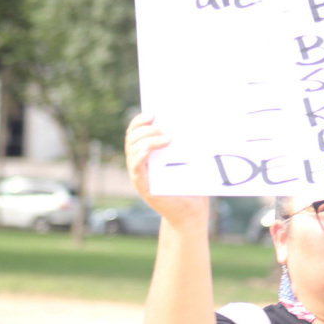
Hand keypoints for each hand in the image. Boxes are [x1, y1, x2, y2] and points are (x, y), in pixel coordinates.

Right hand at [125, 114, 207, 228]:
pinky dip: (140, 155)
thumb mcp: (185, 158)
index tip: (153, 114)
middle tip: (162, 127)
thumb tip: (191, 119)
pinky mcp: (142, 186)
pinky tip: (149, 149)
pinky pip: (135, 167)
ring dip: (148, 140)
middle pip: (131, 138)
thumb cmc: (190, 182)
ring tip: (167, 139)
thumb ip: (182, 142)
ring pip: (132, 149)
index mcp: (146, 153)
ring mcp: (138, 174)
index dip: (140, 120)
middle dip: (145, 128)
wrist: (190, 210)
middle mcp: (138, 162)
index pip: (135, 131)